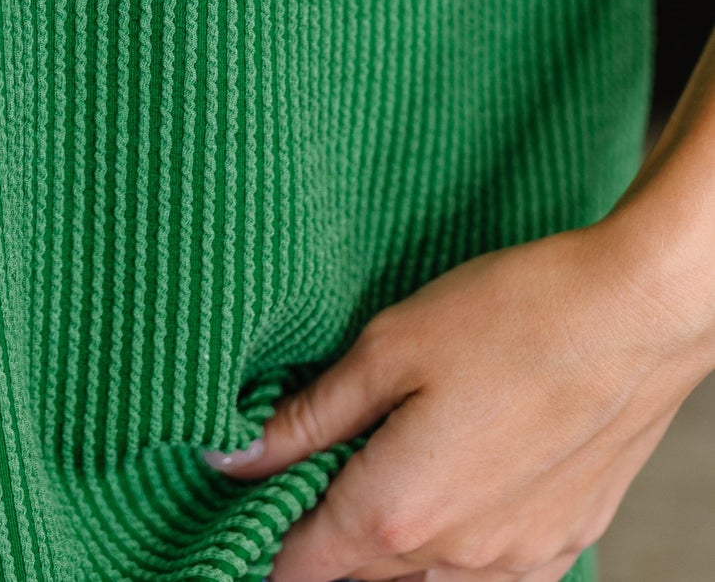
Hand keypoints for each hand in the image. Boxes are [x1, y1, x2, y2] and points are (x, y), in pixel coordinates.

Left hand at [201, 208, 714, 580]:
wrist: (635, 315)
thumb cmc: (512, 316)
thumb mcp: (387, 346)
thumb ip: (308, 417)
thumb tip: (234, 461)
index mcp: (395, 511)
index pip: (299, 567)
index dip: (259, 540)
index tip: (241, 505)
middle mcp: (453, 559)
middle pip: (357, 577)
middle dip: (323, 536)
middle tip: (309, 468)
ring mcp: (514, 562)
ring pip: (420, 579)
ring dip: (388, 541)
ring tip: (385, 463)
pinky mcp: (561, 544)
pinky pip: (483, 572)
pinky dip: (450, 542)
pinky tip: (453, 478)